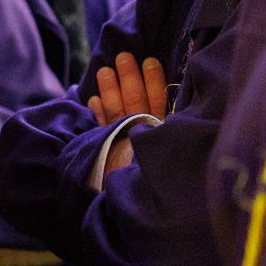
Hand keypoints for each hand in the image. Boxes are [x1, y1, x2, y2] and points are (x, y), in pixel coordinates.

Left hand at [88, 53, 166, 175]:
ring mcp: (125, 145)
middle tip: (122, 56)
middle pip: (135, 102)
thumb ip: (168, 130)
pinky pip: (101, 131)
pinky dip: (97, 115)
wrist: (148, 208)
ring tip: (104, 70)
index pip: (158, 103)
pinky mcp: (109, 155)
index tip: (150, 61)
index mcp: (162, 134)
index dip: (153, 82)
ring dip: (110, 90)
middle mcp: (144, 137)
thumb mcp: (171, 150)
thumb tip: (174, 109)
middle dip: (129, 78)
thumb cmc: (163, 177)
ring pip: (117, 112)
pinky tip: (92, 100)